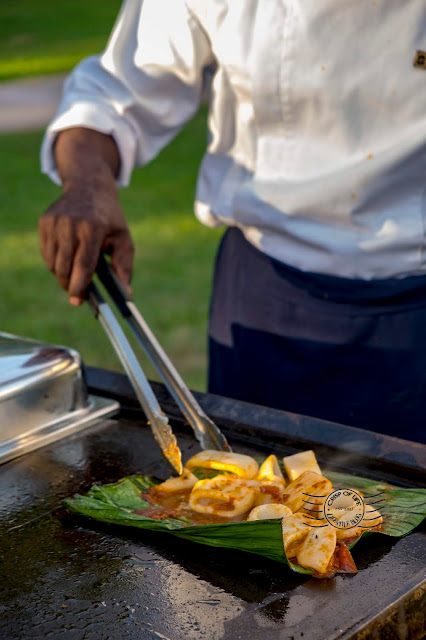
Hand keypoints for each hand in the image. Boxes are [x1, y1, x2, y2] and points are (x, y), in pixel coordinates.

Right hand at [39, 181, 133, 305]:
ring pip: (53, 263)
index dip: (79, 286)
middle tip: (77, 294)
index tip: (77, 301)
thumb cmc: (110, 219)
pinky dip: (55, 262)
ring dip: (62, 274)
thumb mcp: (123, 239)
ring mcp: (55, 222)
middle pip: (65, 267)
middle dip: (69, 285)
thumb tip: (126, 294)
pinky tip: (67, 256)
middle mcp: (70, 224)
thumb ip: (124, 267)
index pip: (83, 264)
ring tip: (75, 270)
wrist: (89, 187)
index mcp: (92, 228)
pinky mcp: (44, 221)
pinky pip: (46, 253)